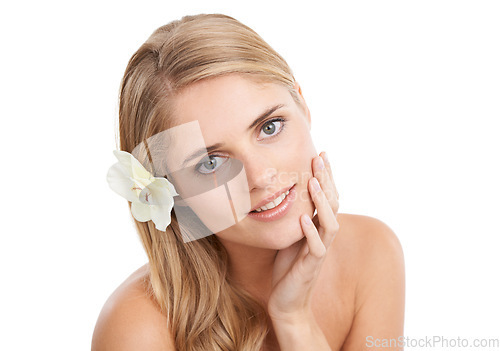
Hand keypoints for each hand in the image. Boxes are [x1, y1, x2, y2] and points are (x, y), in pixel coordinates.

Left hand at [268, 151, 339, 322]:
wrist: (287, 301)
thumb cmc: (288, 267)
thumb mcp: (290, 235)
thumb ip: (294, 216)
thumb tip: (285, 192)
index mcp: (319, 227)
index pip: (327, 197)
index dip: (327, 176)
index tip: (320, 154)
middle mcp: (324, 236)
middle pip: (333, 204)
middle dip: (327, 180)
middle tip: (319, 158)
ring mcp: (319, 251)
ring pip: (330, 223)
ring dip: (322, 202)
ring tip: (314, 182)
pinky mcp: (311, 266)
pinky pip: (316, 248)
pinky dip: (311, 233)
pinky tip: (304, 219)